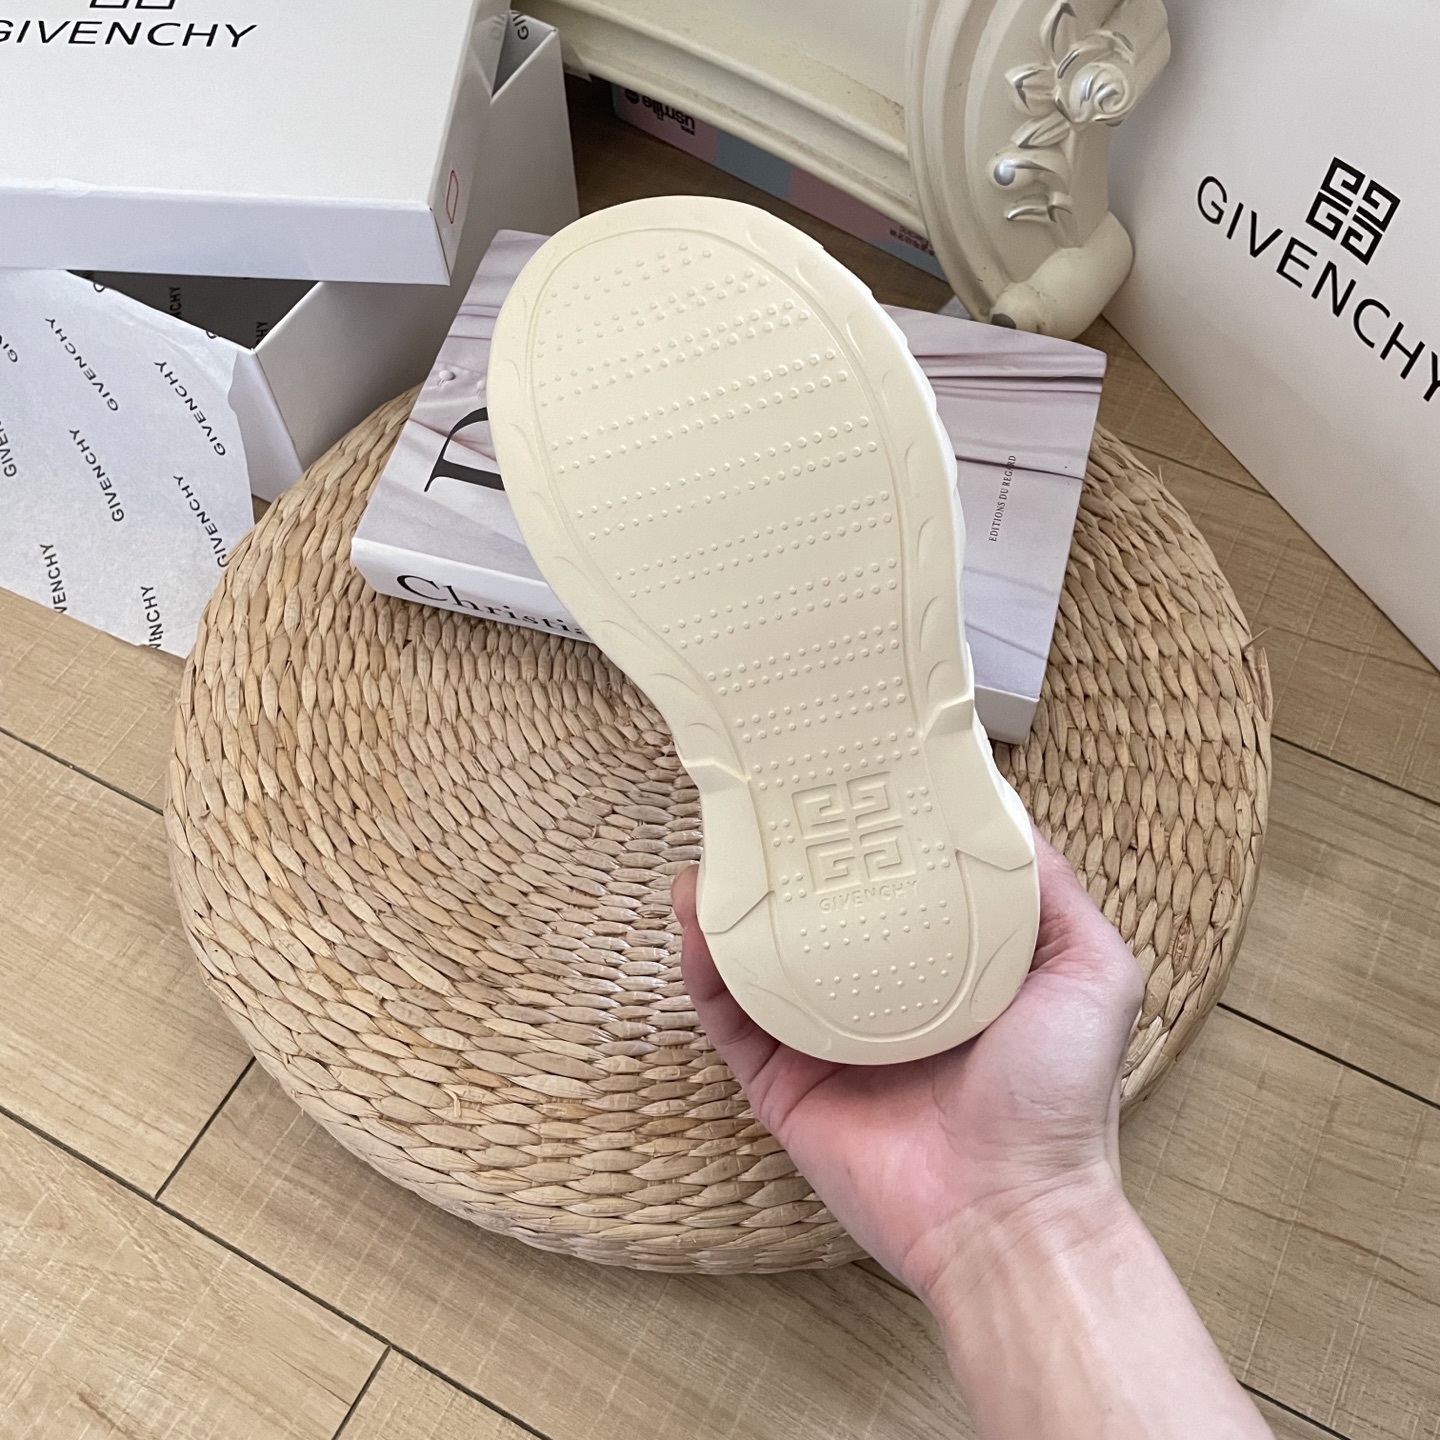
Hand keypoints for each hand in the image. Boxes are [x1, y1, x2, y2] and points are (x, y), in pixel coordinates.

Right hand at [673, 831, 1143, 1302]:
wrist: (1009, 1212)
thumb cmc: (1056, 1097)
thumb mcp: (1089, 970)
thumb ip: (1053, 894)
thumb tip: (1009, 819)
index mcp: (945, 972)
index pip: (892, 892)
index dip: (864, 844)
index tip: (841, 791)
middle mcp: (881, 1002)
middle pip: (814, 922)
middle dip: (783, 872)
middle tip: (757, 820)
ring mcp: (826, 1045)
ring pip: (760, 966)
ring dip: (729, 915)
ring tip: (711, 865)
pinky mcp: (783, 1087)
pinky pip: (731, 1022)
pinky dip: (706, 974)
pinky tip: (697, 926)